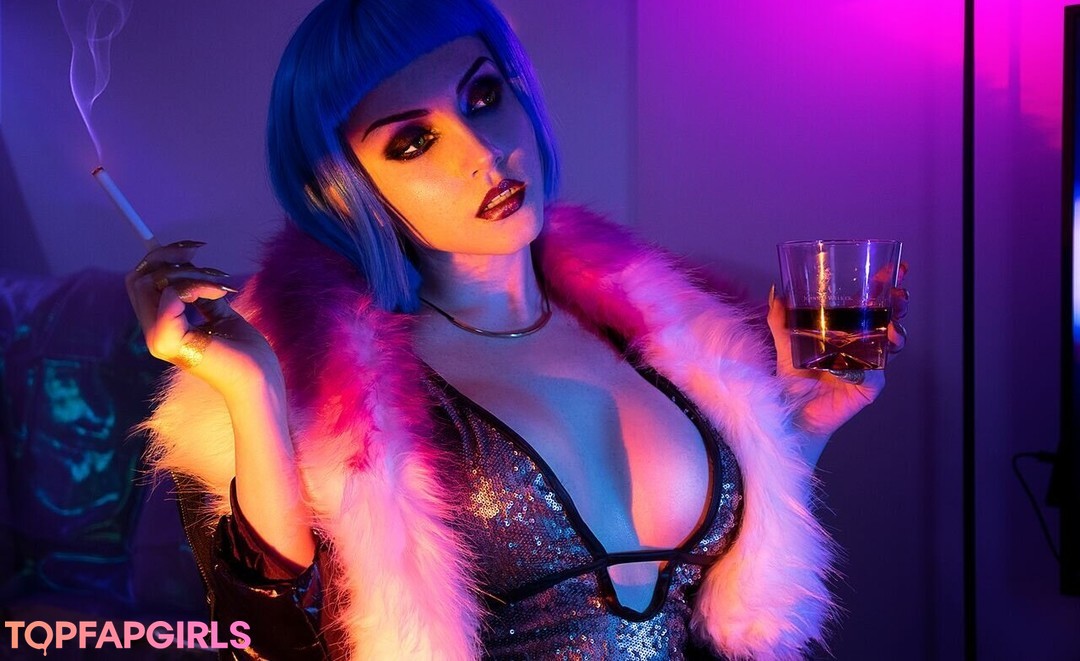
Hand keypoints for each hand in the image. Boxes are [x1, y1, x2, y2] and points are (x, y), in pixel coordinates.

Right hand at [125, 241, 283, 399]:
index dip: (159, 260)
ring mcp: (159, 339)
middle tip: (200, 252)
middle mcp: (153, 335)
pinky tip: (220, 292)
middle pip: (138, 279)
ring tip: (220, 283)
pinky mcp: (170, 341)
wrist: (259, 380)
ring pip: (153, 282)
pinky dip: (197, 285)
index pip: (140, 285)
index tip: (191, 249)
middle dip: (168, 256)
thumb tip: (194, 274)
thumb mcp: (222, 317)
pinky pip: (172, 294)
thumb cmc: (246, 354)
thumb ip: (203, 299)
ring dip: (189, 272)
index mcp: (163, 330)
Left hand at [767, 263, 908, 439]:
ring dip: (896, 335)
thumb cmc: (792, 382)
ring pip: (891, 348)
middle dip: (898, 308)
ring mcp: (868, 368)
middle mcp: (862, 347)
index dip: (885, 288)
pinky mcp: (866, 390)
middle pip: (889, 322)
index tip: (894, 271)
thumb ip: (781, 322)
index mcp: (848, 332)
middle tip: (899, 297)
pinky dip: (865, 370)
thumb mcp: (785, 346)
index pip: (871, 306)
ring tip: (890, 330)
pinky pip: (873, 377)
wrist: (790, 415)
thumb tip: (776, 293)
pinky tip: (853, 367)